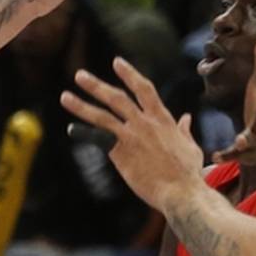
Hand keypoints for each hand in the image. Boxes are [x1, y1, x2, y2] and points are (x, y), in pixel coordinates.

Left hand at [61, 57, 203, 209]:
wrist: (182, 193)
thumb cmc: (189, 174)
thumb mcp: (191, 147)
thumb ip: (184, 131)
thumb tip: (186, 118)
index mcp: (163, 119)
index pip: (144, 89)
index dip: (130, 74)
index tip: (116, 62)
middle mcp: (145, 124)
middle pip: (117, 97)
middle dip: (96, 85)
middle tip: (79, 75)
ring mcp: (131, 137)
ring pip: (102, 116)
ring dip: (81, 105)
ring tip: (65, 97)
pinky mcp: (120, 153)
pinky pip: (98, 139)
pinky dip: (84, 133)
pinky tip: (72, 130)